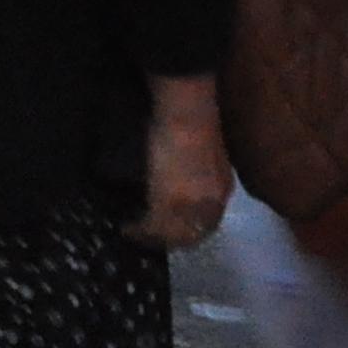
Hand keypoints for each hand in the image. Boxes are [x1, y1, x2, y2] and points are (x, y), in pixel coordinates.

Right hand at [132, 75, 232, 250]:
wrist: (186, 109)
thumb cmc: (191, 117)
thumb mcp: (197, 147)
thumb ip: (193, 168)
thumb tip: (175, 175)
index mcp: (221, 186)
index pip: (208, 219)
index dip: (189, 227)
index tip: (171, 228)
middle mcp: (211, 202)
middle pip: (193, 232)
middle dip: (171, 238)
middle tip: (149, 238)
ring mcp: (192, 205)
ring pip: (173, 234)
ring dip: (153, 238)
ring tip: (134, 234)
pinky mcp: (168, 205)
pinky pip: (154, 228)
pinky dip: (139, 231)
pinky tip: (127, 228)